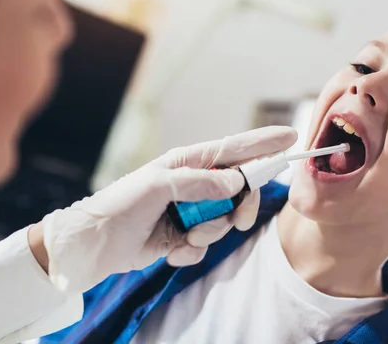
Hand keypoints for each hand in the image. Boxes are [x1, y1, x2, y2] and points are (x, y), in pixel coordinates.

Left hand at [39, 126, 296, 293]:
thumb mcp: (159, 185)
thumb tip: (236, 182)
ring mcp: (192, 211)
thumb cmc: (122, 205)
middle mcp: (195, 185)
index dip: (264, 143)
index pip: (235, 149)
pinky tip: (170, 249)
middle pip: (240, 190)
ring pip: (225, 221)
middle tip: (238, 218)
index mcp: (190, 163)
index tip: (291, 137)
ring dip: (209, 232)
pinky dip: (191, 251)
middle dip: (242, 207)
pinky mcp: (185, 236)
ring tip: (185, 234)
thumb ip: (201, 182)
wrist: (97, 244)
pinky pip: (205, 245)